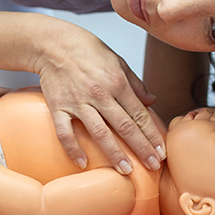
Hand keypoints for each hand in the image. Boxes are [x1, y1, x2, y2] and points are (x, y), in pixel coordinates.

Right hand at [35, 28, 163, 174]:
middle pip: (125, 126)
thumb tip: (152, 101)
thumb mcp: (117, 61)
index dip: (152, 134)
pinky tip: (82, 163)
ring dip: (114, 153)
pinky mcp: (58, 107)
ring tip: (126, 170)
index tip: (161, 151)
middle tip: (153, 166)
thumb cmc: (87, 50)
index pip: (139, 114)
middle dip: (141, 148)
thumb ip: (135, 83)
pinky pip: (65, 132)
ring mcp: (78, 102)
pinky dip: (73, 149)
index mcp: (117, 82)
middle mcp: (100, 94)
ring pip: (99, 132)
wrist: (53, 44)